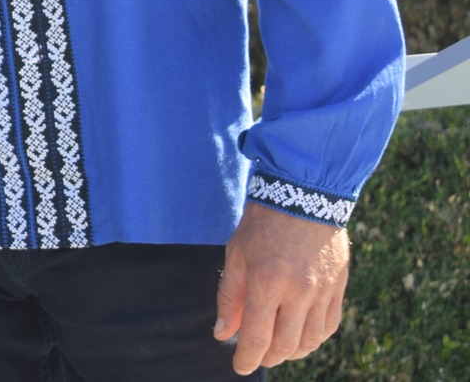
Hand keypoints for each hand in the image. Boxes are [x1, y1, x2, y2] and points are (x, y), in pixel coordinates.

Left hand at [214, 201, 349, 372]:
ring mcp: (322, 292)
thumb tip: (222, 333)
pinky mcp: (338, 288)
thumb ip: (229, 297)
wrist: (302, 196)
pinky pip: (328, 326)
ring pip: (309, 341)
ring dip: (291, 352)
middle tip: (255, 356)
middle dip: (267, 357)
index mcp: (267, 282)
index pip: (257, 336)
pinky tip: (300, 336)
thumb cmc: (262, 225)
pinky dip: (313, 339)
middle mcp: (298, 292)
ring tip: (276, 349)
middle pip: (285, 345)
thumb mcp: (236, 255)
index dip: (247, 357)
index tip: (239, 366)